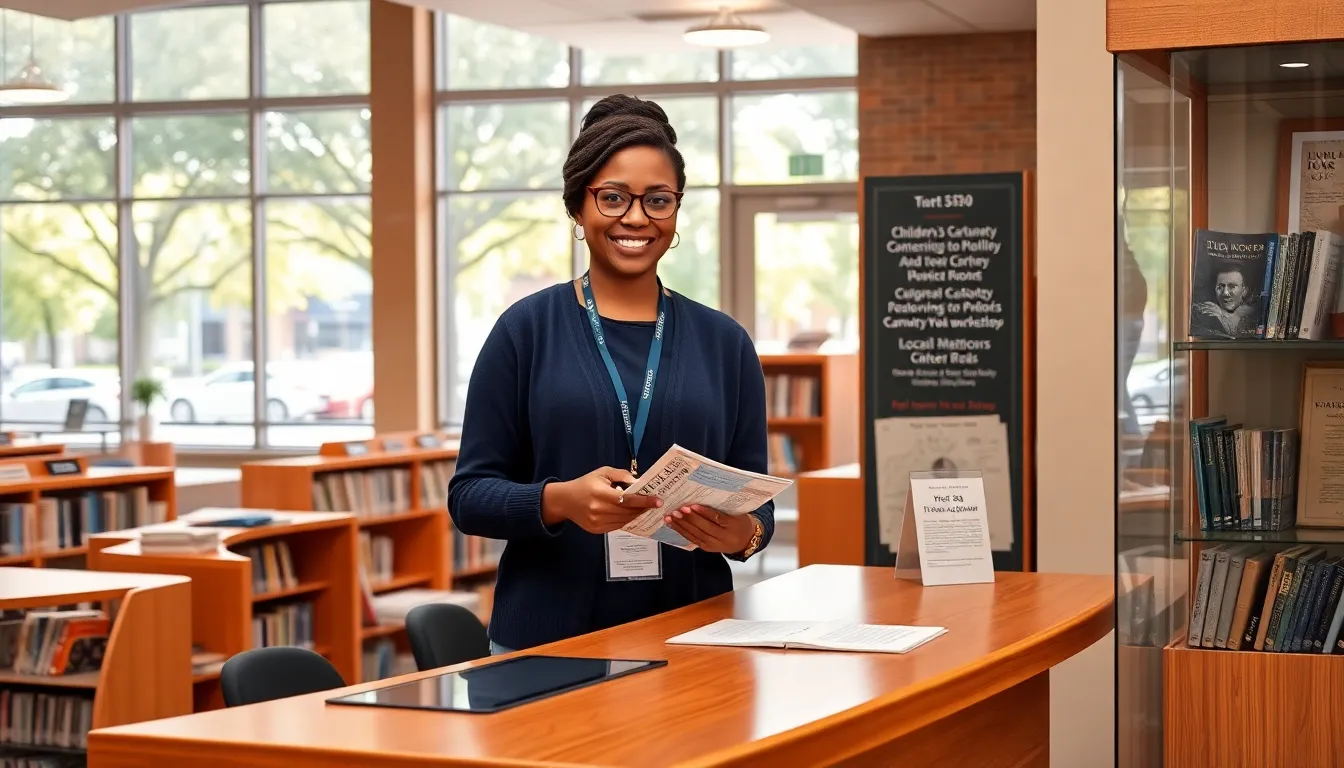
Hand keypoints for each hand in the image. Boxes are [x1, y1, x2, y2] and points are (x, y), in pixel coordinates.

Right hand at [541, 466, 661, 533]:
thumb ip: (621, 475)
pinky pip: (618, 526)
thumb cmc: (585, 484)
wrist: (565, 501)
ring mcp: (598, 522)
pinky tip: (631, 514)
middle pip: (628, 512)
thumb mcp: (602, 473)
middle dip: (644, 508)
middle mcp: (599, 510)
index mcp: (600, 493)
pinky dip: (627, 520)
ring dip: (637, 515)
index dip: (645, 501)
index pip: (628, 499)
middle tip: (655, 503)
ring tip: (645, 508)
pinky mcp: (597, 530)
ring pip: (625, 521)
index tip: (658, 501)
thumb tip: (638, 482)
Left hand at [664, 505, 754, 553]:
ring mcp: (714, 545)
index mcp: (732, 525)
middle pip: (704, 527)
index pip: (717, 518)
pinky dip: (681, 532)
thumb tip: (702, 496)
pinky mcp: (707, 548)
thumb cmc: (740, 522)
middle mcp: (723, 537)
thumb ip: (722, 507)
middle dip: (690, 518)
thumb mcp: (737, 513)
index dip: (704, 512)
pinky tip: (673, 525)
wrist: (745, 541)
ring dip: (682, 525)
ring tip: (671, 517)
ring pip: (696, 534)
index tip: (693, 505)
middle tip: (678, 510)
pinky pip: (692, 539)